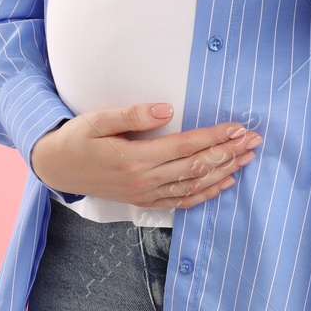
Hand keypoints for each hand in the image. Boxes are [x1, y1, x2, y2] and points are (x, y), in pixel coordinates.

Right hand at [30, 103, 262, 208]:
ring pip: (193, 185)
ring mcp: (145, 194)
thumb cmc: (76, 139)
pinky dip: (206, 193)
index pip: (185, 146)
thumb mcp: (97, 120)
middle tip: (254, 140)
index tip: (238, 127)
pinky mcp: (143, 201)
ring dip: (224, 171)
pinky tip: (225, 183)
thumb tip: (168, 110)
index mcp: (134, 158)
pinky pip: (181, 201)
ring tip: (247, 158)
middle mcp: (143, 180)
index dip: (214, 136)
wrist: (56, 169)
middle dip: (228, 153)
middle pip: (196, 167)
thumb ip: (133, 114)